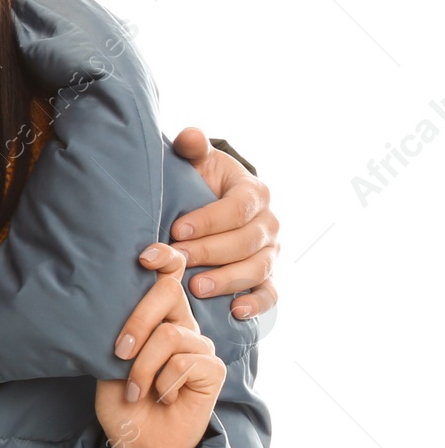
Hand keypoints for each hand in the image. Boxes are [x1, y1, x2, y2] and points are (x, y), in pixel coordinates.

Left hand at [101, 243, 225, 447]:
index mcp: (158, 316)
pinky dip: (162, 382)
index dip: (163, 257)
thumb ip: (120, 326)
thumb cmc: (122, 400)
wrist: (136, 443)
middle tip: (118, 352)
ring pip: (169, 333)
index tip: (143, 256)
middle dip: (136, 321)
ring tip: (135, 389)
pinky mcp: (213, 369)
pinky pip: (184, 361)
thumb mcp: (110, 358)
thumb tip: (112, 293)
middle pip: (168, 292)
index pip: (169, 275)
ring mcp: (200, 346)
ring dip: (142, 365)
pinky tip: (162, 397)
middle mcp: (182, 325)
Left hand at [170, 127, 277, 319]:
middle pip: (246, 242)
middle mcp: (269, 223)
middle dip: (209, 252)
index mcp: (254, 192)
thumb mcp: (198, 161)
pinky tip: (236, 311)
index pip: (238, 208)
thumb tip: (189, 136)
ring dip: (227, 280)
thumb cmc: (201, 181)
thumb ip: (192, 147)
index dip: (209, 220)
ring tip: (197, 287)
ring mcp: (271, 252)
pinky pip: (271, 293)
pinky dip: (257, 304)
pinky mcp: (268, 276)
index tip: (177, 230)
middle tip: (176, 260)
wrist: (213, 202)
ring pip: (258, 269)